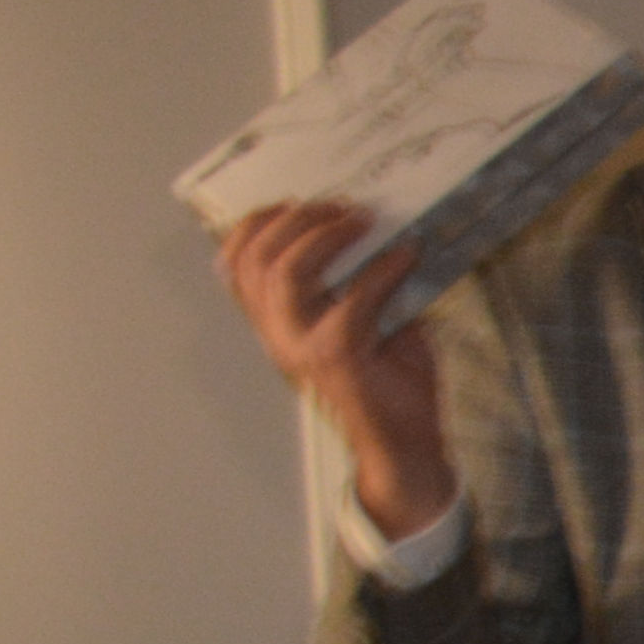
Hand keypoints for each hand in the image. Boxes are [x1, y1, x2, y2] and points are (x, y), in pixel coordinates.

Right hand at [214, 198, 455, 538]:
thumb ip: (355, 280)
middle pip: (258, 259)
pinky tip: (407, 254)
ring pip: (287, 274)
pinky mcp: (338, 357)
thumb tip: (374, 223)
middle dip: (298, 220)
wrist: (407, 444)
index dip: (256, 223)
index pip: (236, 263)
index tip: (295, 200)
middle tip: (344, 207)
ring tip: (364, 219)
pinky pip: (353, 300)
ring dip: (327, 236)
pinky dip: (382, 269)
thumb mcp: (366, 319)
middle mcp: (277, 333)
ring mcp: (302, 346)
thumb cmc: (390, 380)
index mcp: (274, 322)